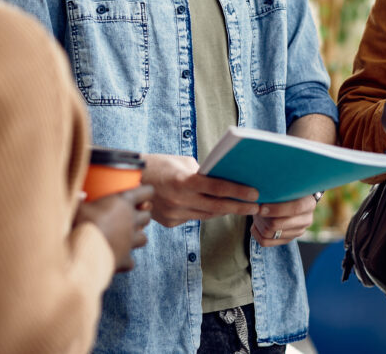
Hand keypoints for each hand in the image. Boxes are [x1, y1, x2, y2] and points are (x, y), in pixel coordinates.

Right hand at [75, 184, 153, 271]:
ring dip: (137, 238)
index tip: (143, 194)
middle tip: (131, 217)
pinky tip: (116, 258)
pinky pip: (131, 261)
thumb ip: (78, 199)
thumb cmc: (82, 224)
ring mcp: (131, 240)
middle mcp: (131, 220)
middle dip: (141, 216)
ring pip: (144, 238)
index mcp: (123, 202)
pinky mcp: (126, 258)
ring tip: (126, 238)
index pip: (146, 192)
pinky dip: (125, 260)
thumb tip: (79, 193)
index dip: (146, 192)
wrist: (83, 252)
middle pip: (147, 216)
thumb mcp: (77, 207)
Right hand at [141, 153, 259, 226]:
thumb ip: (202, 173)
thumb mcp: (182, 162)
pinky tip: (217, 209)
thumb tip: (223, 180)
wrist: (129, 180)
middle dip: (238, 207)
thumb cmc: (158, 164)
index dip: (239, 192)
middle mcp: (179, 200)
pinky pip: (193, 218)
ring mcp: (174, 214)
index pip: (218, 188)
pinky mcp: (169, 222)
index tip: (255, 194)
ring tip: (241, 207)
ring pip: (206, 215)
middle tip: (256, 207)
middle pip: (217, 207)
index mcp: (183, 181)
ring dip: (224, 212)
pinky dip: (205, 213)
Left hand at [250, 194, 317, 246]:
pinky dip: (256, 232)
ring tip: (256, 214)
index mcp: (308, 204)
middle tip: (256, 209)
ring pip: (269, 233)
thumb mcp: (285, 186)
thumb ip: (278, 189)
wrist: (289, 199)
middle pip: (277, 224)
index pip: (295, 208)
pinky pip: (265, 242)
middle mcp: (306, 220)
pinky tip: (255, 224)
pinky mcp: (287, 240)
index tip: (261, 207)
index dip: (277, 209)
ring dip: (258, 223)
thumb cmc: (285, 189)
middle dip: (262, 217)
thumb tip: (263, 192)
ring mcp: (297, 232)